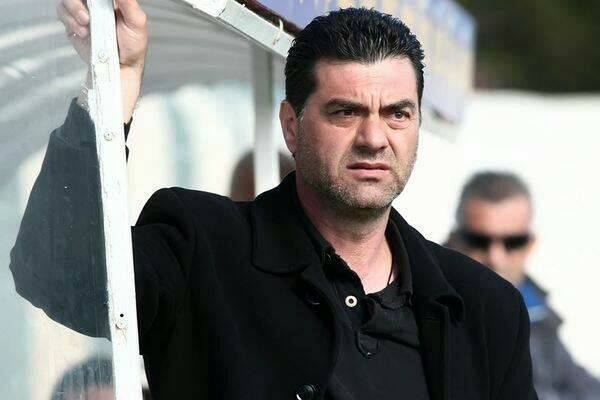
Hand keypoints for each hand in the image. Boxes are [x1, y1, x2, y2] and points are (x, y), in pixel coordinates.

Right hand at [58, 0, 147, 121]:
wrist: (120, 66)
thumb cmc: (132, 46)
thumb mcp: (137, 22)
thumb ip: (128, 3)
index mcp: (111, 0)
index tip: (95, 0)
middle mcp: (96, 3)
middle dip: (78, 0)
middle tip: (88, 13)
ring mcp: (83, 12)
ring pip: (67, 0)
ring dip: (74, 8)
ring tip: (86, 23)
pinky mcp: (73, 23)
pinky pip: (62, 13)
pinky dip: (70, 21)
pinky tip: (83, 31)